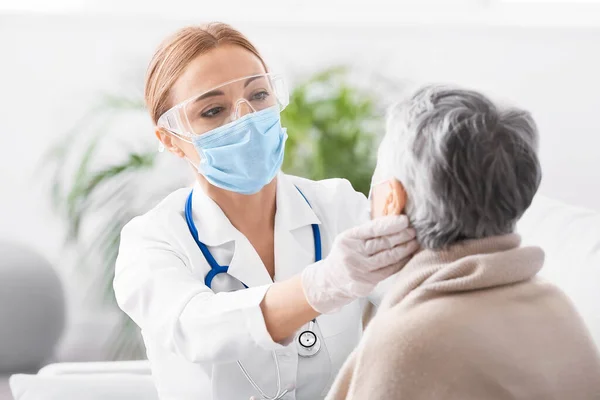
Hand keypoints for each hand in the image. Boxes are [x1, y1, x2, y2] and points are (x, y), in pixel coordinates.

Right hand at [301, 215, 418, 313]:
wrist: (330, 280)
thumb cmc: (345, 255)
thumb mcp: (350, 239)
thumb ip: (368, 232)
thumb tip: (394, 220)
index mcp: (348, 238)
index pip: (372, 229)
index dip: (390, 224)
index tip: (405, 220)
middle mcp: (353, 254)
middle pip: (382, 243)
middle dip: (402, 236)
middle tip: (414, 230)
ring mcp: (360, 269)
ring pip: (388, 257)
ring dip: (405, 249)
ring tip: (415, 242)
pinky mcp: (366, 282)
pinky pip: (389, 270)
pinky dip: (401, 262)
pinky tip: (409, 256)